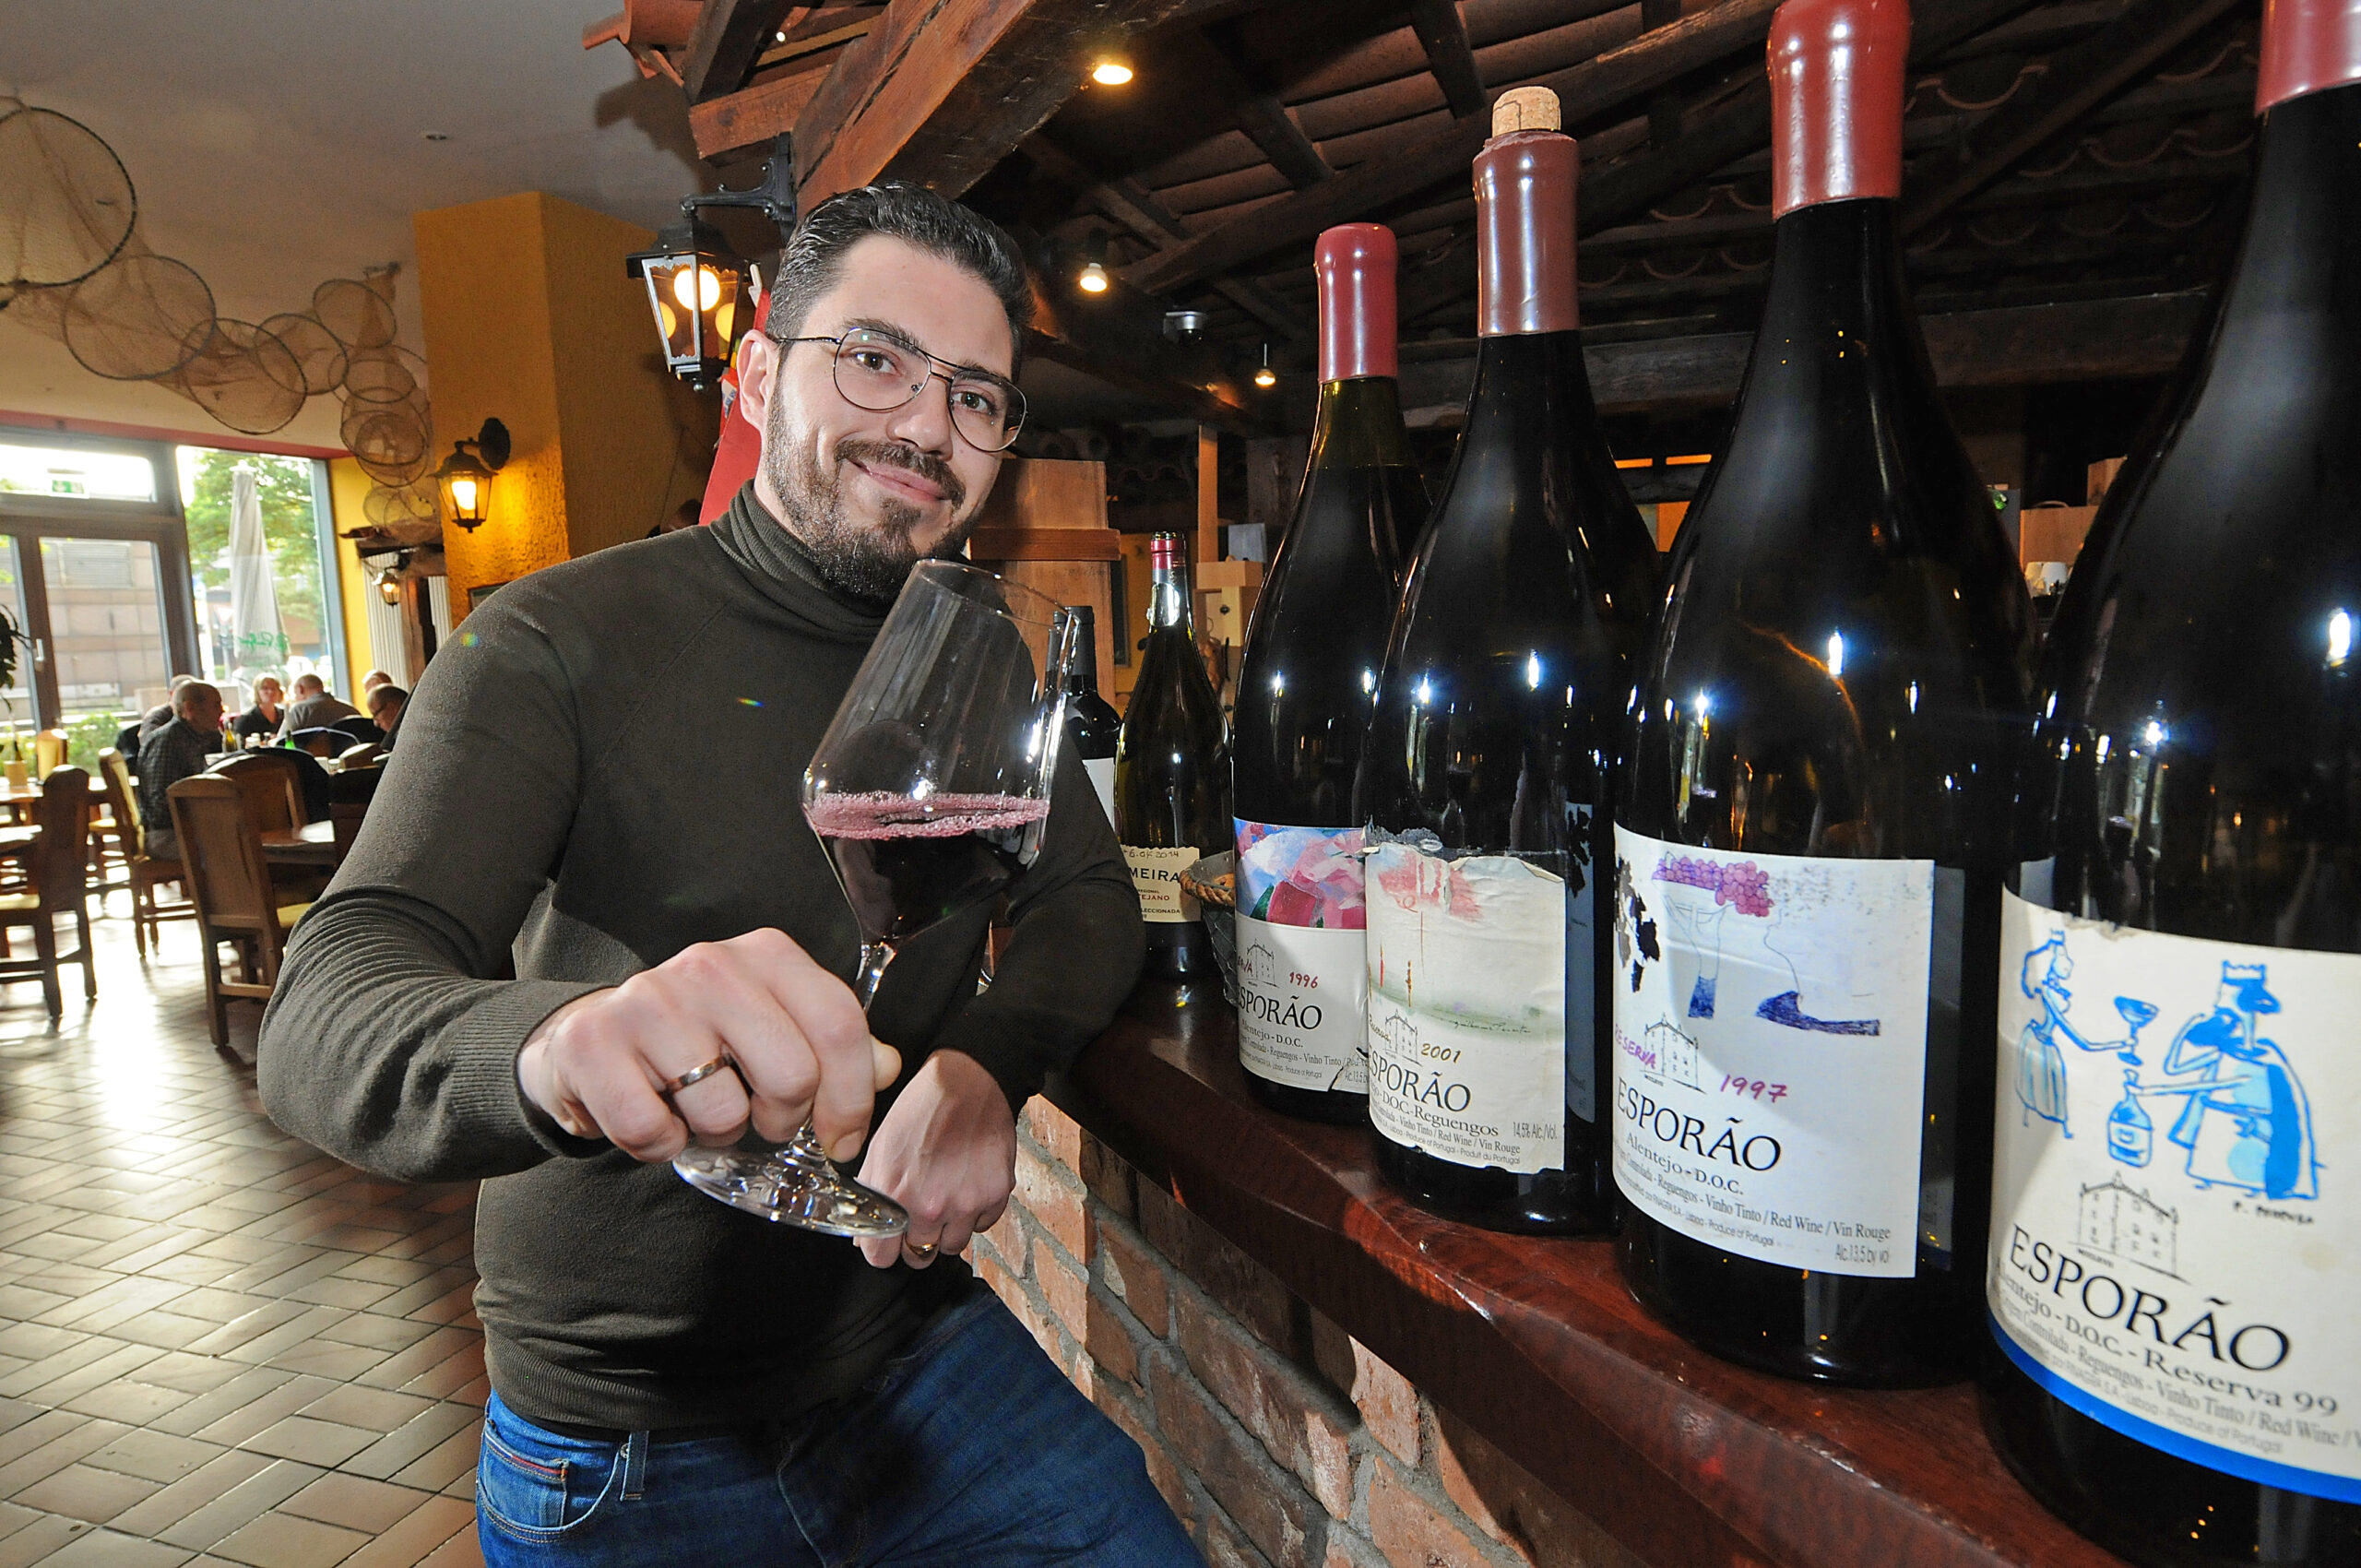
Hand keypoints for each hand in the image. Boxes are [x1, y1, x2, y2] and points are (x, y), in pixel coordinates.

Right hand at [516, 930, 901, 1164]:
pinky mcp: (594, 1044)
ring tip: (696, 1107)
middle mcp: (710, 965)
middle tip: (758, 1117)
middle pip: (792, 1075)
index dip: (851, 1098)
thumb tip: (885, 1066)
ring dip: (716, 1133)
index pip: (840, 1026)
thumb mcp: (775, 1025)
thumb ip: (834, 1044)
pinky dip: (660, 1145)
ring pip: (723, 1112)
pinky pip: (653, 1131)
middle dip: (782, 1120)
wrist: (593, 1038)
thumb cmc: (701, 1036)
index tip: (842, 1139)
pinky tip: (655, 1115)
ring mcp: (649, 1000)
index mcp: (767, 955)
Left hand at [853, 1050, 1014, 1270]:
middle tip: (920, 1217)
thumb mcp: (880, 1147)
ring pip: (953, 1246)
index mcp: (894, 1194)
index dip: (883, 1249)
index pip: (881, 1258)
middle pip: (920, 1257)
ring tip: (946, 1195)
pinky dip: (975, 1213)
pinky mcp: (995, 1196)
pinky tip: (968, 1185)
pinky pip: (982, 1226)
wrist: (968, 1082)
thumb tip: (864, 1234)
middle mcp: (930, 1207)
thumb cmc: (922, 1109)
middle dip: (916, 1241)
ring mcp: (966, 1204)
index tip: (888, 1241)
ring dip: (948, 1229)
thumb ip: (870, 1194)